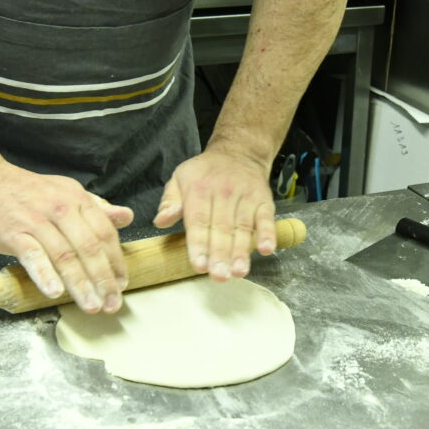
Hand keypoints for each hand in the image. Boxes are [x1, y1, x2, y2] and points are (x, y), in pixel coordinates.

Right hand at [0, 163, 133, 312]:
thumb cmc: (29, 193)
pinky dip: (45, 275)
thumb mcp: (67, 193)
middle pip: (89, 248)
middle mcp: (60, 208)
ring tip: (91, 305)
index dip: (116, 261)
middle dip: (103, 279)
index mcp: (77, 199)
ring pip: (64, 256)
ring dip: (80, 284)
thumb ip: (97, 208)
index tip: (121, 284)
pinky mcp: (14, 233)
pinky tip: (56, 293)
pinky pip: (33, 256)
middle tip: (112, 303)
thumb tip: (127, 216)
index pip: (104, 233)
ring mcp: (36, 221)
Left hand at [153, 148, 276, 280]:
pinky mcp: (263, 200)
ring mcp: (245, 197)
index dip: (199, 244)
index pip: (198, 221)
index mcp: (198, 190)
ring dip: (242, 251)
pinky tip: (265, 250)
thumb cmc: (205, 172)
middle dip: (220, 254)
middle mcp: (223, 193)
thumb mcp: (180, 178)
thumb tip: (160, 221)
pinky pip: (266, 218)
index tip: (199, 265)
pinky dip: (267, 234)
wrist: (239, 152)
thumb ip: (169, 201)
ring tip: (238, 272)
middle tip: (219, 276)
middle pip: (222, 228)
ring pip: (243, 227)